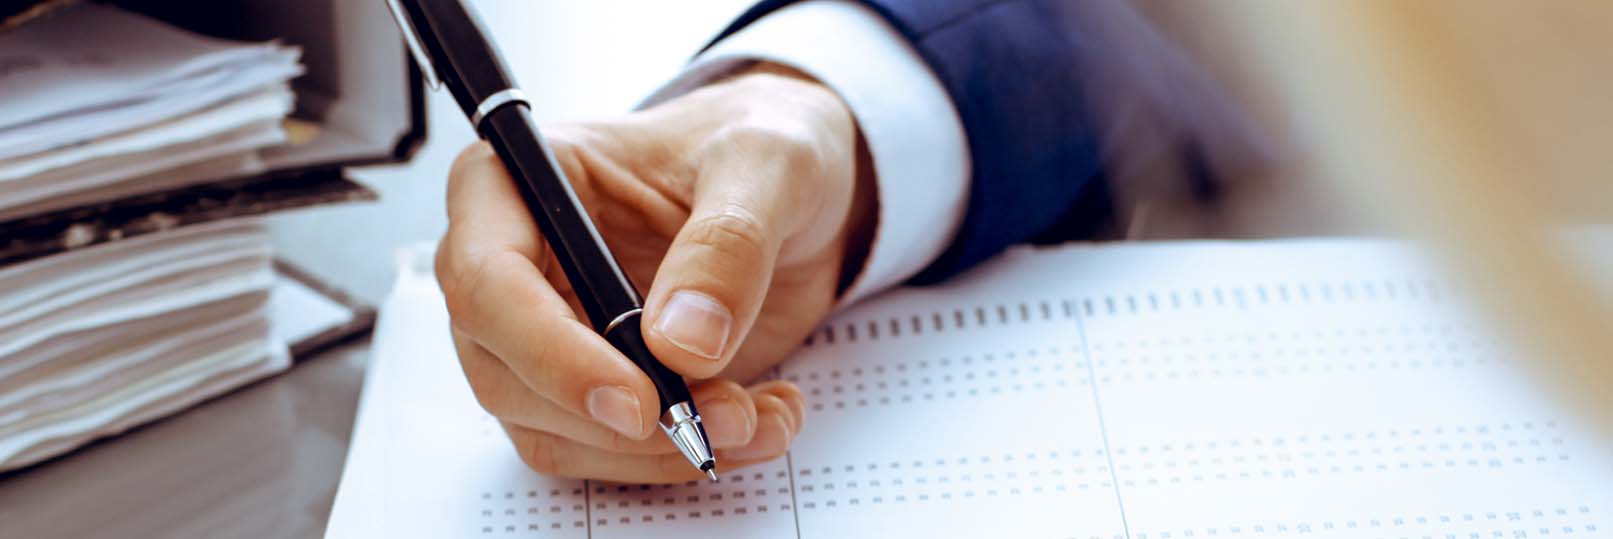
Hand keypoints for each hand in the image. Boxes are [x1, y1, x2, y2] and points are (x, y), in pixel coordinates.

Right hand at [435, 65, 874, 482]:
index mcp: (520, 180)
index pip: (486, 280)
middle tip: (721, 418)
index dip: (549, 352)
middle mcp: (518, 263)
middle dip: (614, 419)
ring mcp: (551, 332)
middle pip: (505, 373)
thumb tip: (682, 342)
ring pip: (554, 430)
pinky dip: (678, 457)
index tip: (638, 398)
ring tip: (758, 416)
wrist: (803, 189)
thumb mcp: (767, 163)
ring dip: (655, 451)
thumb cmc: (762, 143)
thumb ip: (728, 244)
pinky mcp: (596, 383)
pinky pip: (608, 449)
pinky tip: (758, 417)